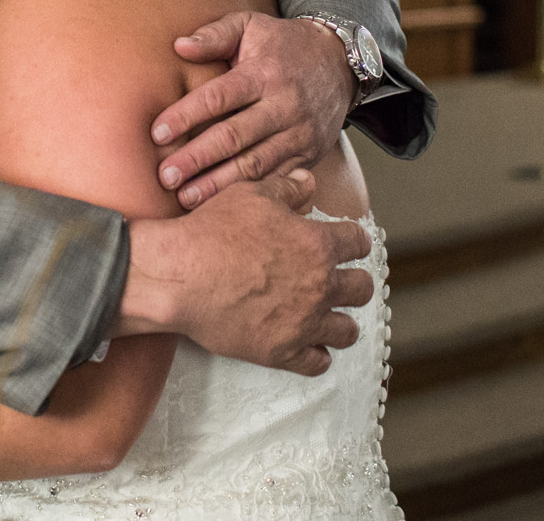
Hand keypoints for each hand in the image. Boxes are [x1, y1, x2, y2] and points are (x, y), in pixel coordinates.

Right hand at [118, 170, 372, 375]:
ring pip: (347, 331)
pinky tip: (308, 345)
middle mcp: (320, 285)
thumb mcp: (252, 194)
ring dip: (340, 321)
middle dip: (353, 282)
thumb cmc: (214, 230)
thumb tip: (308, 180)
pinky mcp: (283, 352)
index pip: (359, 243)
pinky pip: (318, 363)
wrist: (181, 275)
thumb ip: (287, 188)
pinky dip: (317, 355)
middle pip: (362, 289)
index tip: (346, 244)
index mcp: (318, 244)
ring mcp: (304, 322)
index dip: (353, 241)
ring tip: (327, 316)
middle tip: (337, 280)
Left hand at [151, 12, 352, 208]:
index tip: (157, 133)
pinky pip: (276, 179)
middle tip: (165, 177)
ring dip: (218, 185)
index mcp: (264, 73)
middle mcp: (284, 106)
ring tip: (186, 199)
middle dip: (197, 159)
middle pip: (234, 137)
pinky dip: (249, 194)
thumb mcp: (252, 25)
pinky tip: (224, 206)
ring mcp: (298, 134)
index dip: (187, 115)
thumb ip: (215, 34)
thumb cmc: (284, 44)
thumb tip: (179, 45)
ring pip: (254, 165)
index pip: (219, 96)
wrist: (340, 63)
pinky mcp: (308, 155)